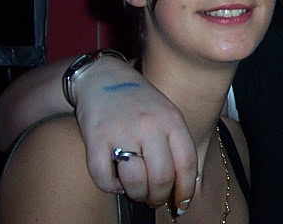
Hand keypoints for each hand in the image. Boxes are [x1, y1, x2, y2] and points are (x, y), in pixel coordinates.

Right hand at [73, 57, 196, 208]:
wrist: (104, 77)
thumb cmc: (140, 101)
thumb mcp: (168, 113)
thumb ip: (177, 143)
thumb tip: (187, 183)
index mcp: (172, 120)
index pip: (186, 163)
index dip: (186, 190)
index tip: (182, 204)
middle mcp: (150, 125)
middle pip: (162, 177)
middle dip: (160, 197)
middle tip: (155, 200)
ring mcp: (122, 131)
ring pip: (135, 181)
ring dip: (137, 195)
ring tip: (137, 192)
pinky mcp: (95, 137)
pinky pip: (104, 177)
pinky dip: (110, 187)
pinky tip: (115, 181)